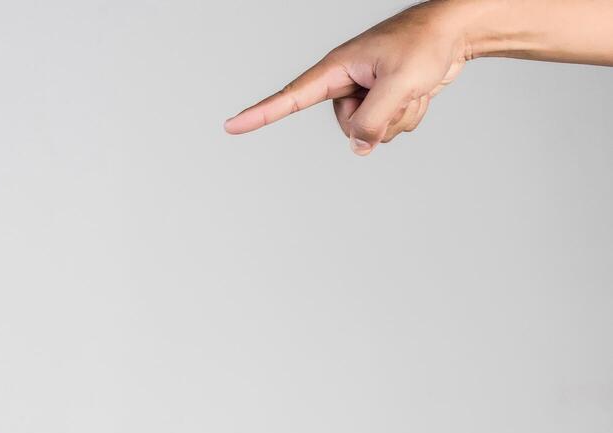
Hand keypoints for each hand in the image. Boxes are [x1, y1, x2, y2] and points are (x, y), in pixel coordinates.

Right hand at [223, 0, 470, 154]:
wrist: (456, 31)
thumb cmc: (425, 44)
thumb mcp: (400, 84)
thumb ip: (373, 120)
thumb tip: (358, 148)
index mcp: (336, 69)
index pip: (290, 98)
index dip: (259, 114)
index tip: (231, 126)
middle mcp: (345, 83)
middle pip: (346, 126)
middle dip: (378, 118)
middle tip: (401, 89)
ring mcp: (365, 93)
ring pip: (371, 131)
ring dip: (399, 116)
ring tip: (413, 86)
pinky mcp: (382, 101)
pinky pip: (390, 128)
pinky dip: (409, 114)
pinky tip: (419, 91)